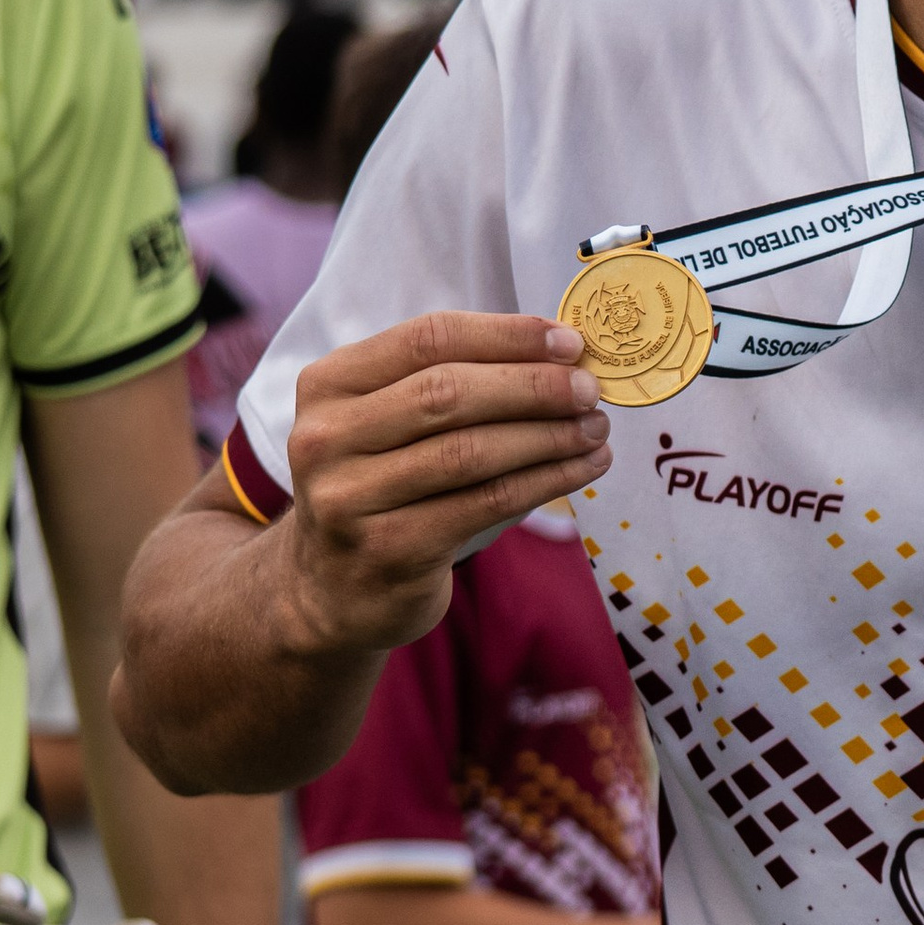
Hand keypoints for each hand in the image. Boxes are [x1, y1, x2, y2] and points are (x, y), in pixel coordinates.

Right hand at [277, 312, 610, 660]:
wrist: (331, 589)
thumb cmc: (381, 488)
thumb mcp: (389, 423)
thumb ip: (450, 381)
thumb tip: (561, 354)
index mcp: (330, 384)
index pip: (428, 339)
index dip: (507, 336)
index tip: (571, 343)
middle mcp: (327, 437)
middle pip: (448, 393)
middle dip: (534, 386)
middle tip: (591, 391)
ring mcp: (351, 497)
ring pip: (470, 452)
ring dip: (547, 437)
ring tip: (596, 431)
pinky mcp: (389, 548)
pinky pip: (485, 503)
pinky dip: (544, 482)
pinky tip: (582, 470)